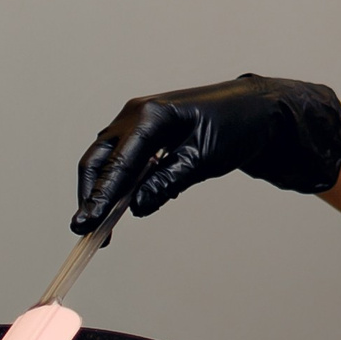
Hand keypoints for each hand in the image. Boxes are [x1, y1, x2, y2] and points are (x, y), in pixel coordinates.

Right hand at [73, 76, 340, 231]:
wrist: (254, 109)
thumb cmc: (233, 127)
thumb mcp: (204, 159)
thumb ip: (167, 182)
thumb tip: (136, 208)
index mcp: (150, 116)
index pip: (117, 163)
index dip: (99, 197)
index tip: (86, 225)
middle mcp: (136, 114)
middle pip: (99, 159)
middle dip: (91, 195)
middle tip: (86, 230)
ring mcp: (137, 120)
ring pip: (107, 160)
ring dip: (104, 191)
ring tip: (105, 227)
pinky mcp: (144, 131)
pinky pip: (124, 158)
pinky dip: (122, 182)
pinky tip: (132, 203)